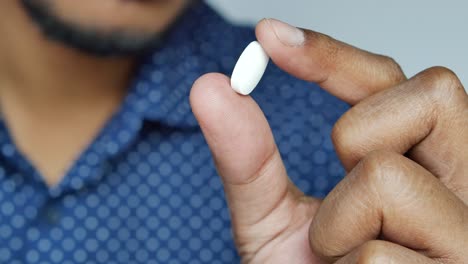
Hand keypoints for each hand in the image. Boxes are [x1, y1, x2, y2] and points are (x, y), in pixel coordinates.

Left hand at [190, 19, 467, 262]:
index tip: (269, 37)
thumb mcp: (276, 220)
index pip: (397, 84)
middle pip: (430, 95)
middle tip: (340, 199)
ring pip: (385, 178)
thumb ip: (249, 159)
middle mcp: (466, 187)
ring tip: (348, 263)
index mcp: (426, 164)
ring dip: (338, 228)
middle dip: (356, 139)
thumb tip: (210, 88)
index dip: (335, 54)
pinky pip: (377, 250)